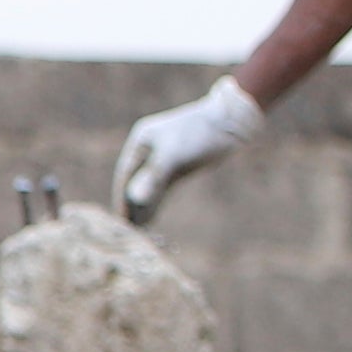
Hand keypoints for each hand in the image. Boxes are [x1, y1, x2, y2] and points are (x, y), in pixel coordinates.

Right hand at [113, 77, 261, 222]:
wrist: (231, 121)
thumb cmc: (200, 133)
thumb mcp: (174, 155)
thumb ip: (153, 177)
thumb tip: (134, 199)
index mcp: (141, 141)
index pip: (125, 174)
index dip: (121, 197)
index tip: (120, 220)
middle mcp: (149, 150)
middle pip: (135, 181)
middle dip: (131, 204)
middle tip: (128, 230)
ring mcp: (163, 158)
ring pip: (149, 186)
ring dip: (143, 206)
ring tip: (138, 229)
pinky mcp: (178, 166)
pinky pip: (162, 187)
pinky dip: (156, 202)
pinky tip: (151, 218)